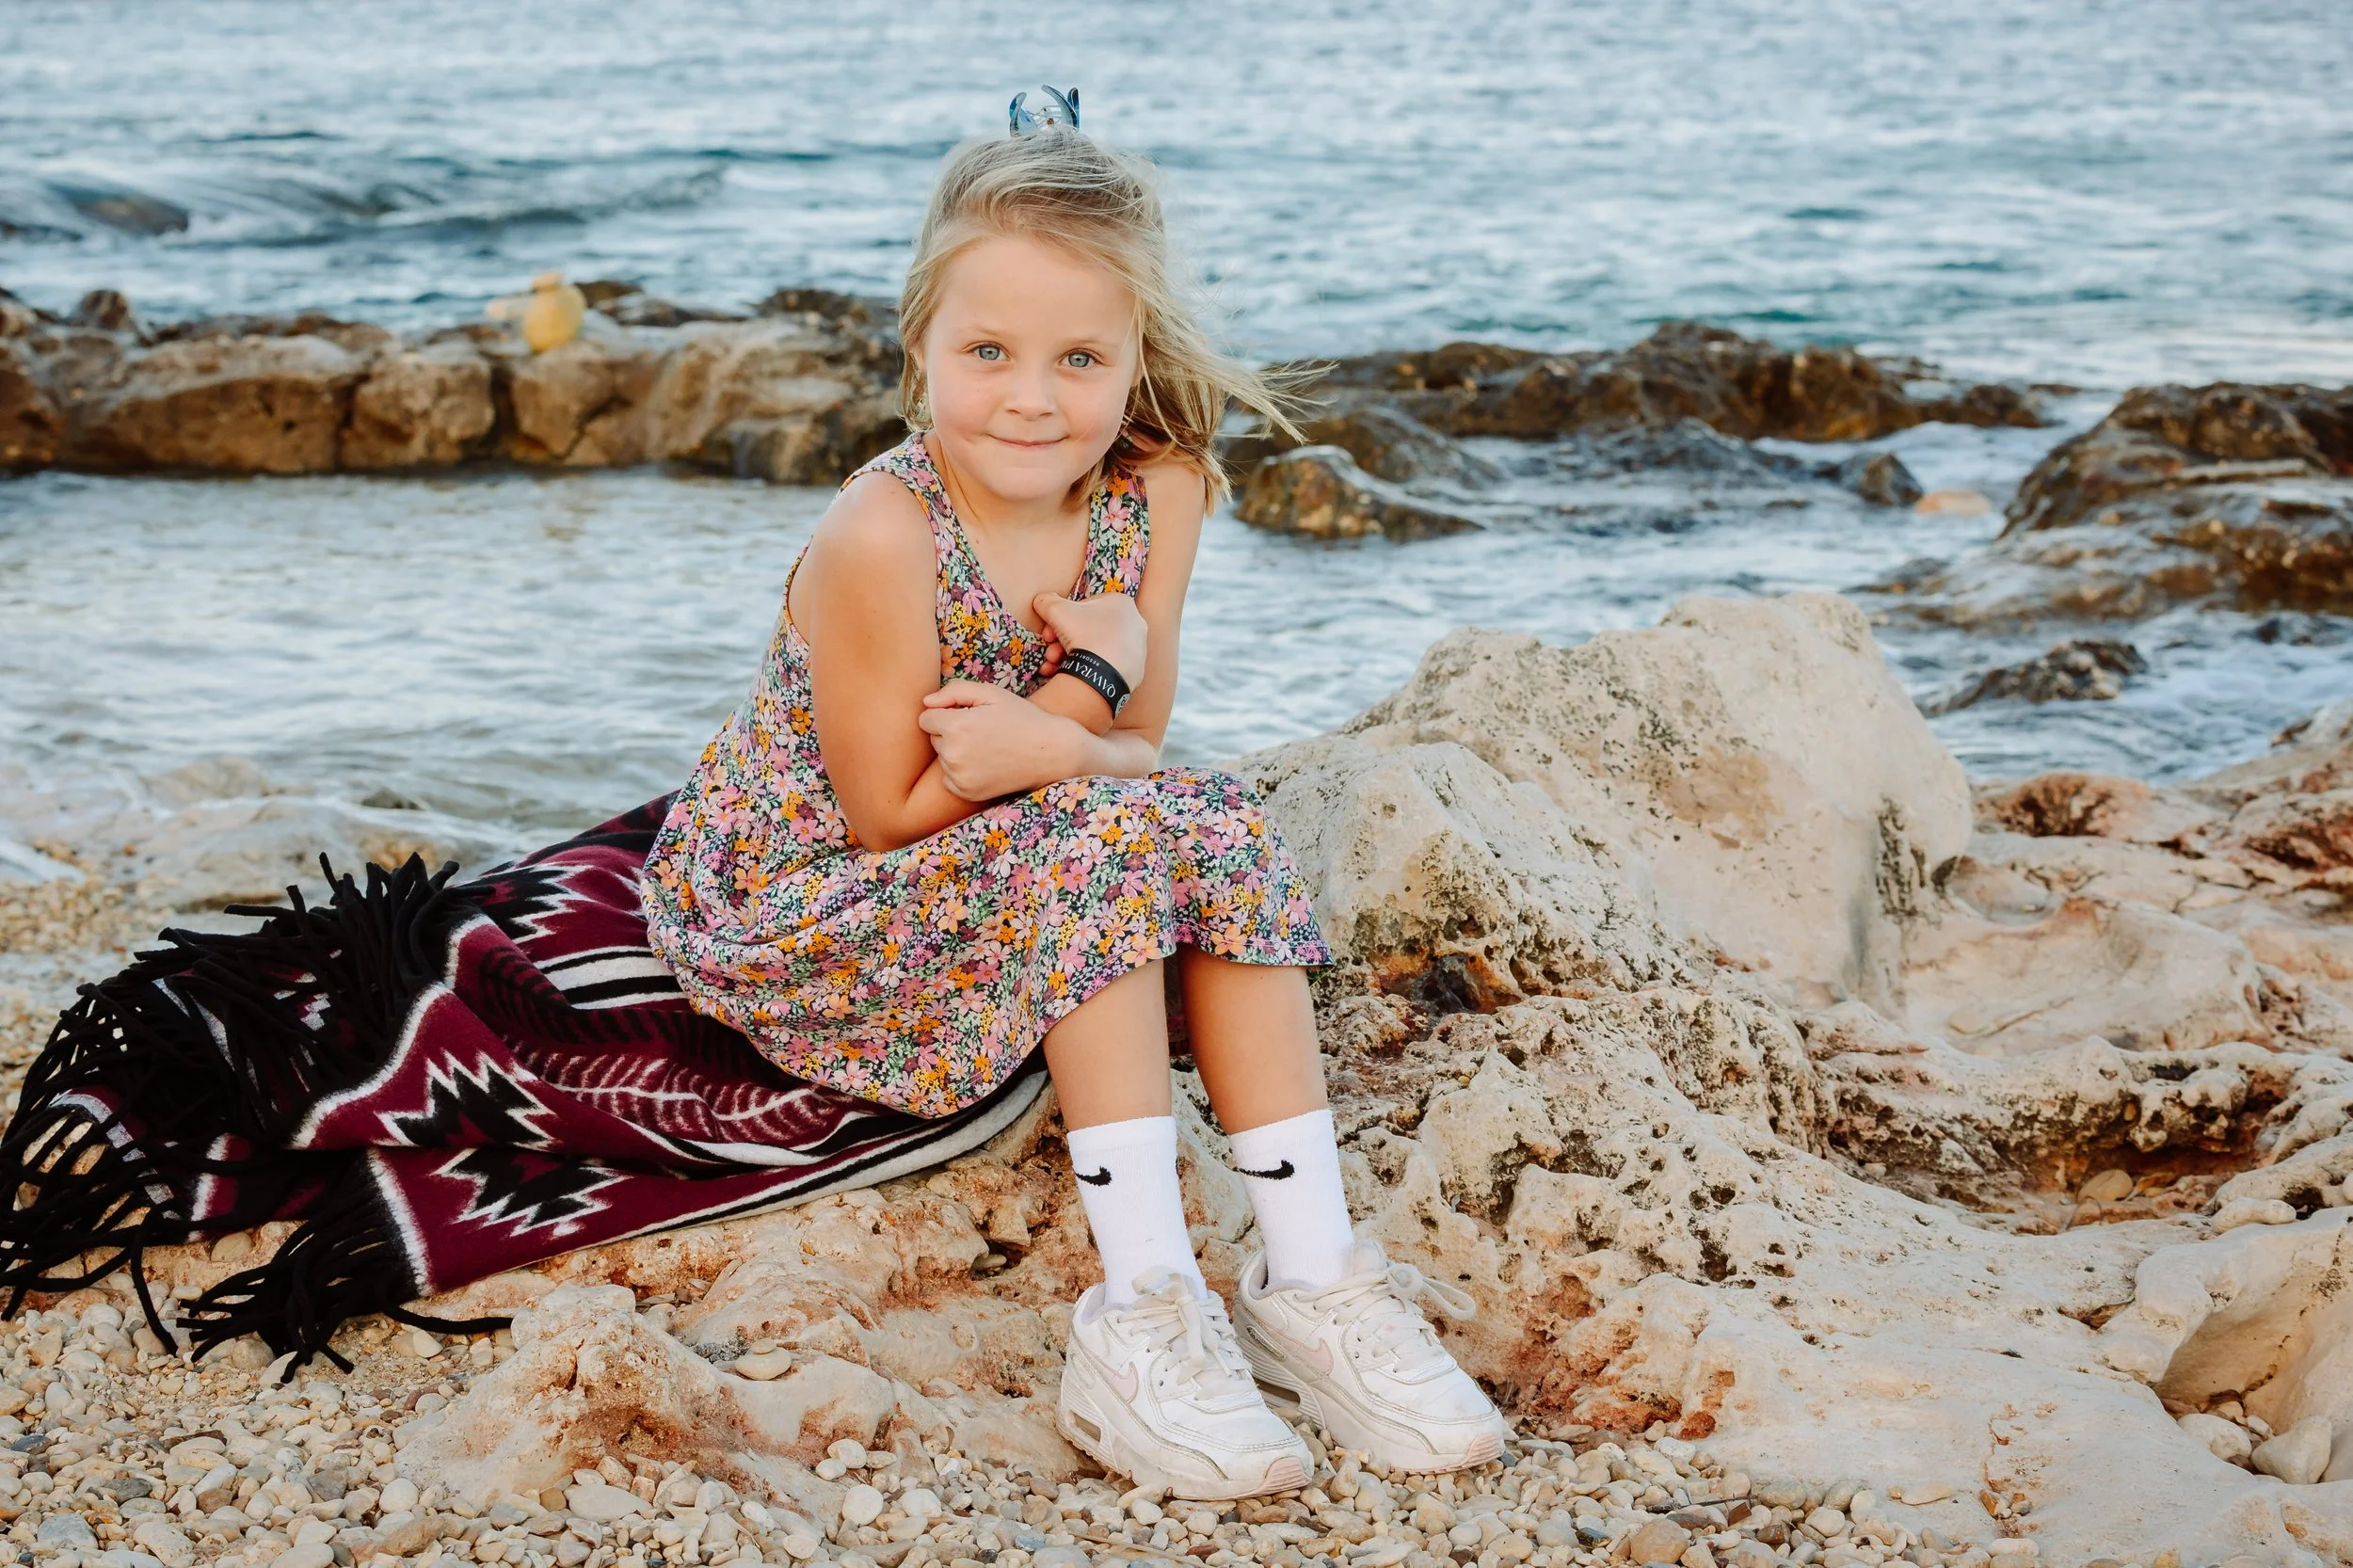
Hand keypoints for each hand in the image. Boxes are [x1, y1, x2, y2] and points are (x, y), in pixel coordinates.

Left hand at [918, 682, 1083, 800]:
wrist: (1051, 753)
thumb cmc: (1021, 717)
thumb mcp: (991, 693)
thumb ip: (953, 691)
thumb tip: (926, 703)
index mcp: (957, 726)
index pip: (925, 718)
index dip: (945, 713)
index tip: (967, 714)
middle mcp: (954, 754)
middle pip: (934, 738)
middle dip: (950, 732)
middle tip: (982, 731)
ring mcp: (960, 777)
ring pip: (942, 758)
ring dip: (956, 752)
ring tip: (987, 747)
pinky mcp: (967, 793)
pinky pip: (948, 779)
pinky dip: (961, 772)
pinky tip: (985, 764)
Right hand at [1031, 591, 1147, 688]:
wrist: (1104, 675)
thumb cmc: (1084, 635)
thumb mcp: (1056, 611)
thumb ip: (1047, 601)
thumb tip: (1041, 600)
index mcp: (1121, 603)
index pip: (1085, 607)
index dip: (1061, 620)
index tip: (1050, 634)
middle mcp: (1134, 623)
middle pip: (1089, 630)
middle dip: (1064, 641)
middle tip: (1051, 653)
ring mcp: (1137, 648)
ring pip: (1096, 648)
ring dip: (1072, 656)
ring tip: (1056, 666)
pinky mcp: (1136, 670)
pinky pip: (1108, 666)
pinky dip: (1090, 669)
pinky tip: (1074, 676)